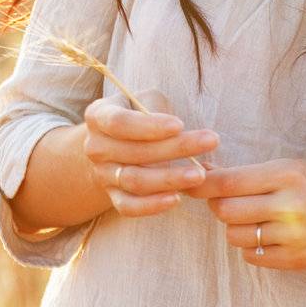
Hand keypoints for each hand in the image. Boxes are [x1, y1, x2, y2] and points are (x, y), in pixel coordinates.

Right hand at [83, 89, 219, 217]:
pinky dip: (152, 205)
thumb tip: (178, 130)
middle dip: (175, 148)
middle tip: (210, 141)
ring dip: (169, 178)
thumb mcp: (145, 100)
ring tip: (200, 174)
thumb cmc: (139, 115)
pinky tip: (177, 198)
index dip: (149, 126)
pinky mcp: (112, 196)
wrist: (114, 145)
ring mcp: (102, 174)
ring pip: (134, 180)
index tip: (180, 124)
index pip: (119, 122)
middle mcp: (95, 147)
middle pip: (134, 152)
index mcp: (98, 116)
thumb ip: (157, 107)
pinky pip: (129, 206)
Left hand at [186, 157, 305, 269]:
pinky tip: (264, 234)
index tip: (188, 183)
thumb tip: (203, 170)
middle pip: (225, 211)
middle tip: (227, 201)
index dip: (201, 184)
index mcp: (285, 175)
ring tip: (250, 218)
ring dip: (233, 227)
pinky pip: (251, 256)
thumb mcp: (287, 166)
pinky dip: (249, 246)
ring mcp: (292, 236)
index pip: (228, 183)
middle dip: (218, 206)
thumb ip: (246, 172)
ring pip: (234, 235)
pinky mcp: (294, 260)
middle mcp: (288, 206)